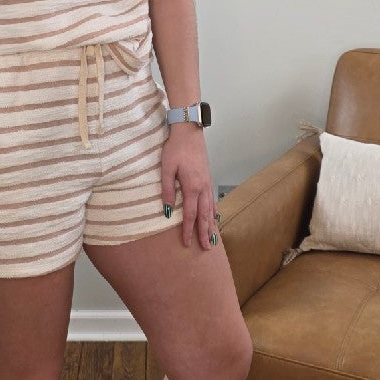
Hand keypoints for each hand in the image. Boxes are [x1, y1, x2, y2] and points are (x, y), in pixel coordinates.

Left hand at [161, 124, 217, 248]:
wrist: (188, 130)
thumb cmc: (175, 148)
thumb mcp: (166, 168)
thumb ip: (167, 189)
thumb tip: (165, 210)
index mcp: (192, 187)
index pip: (190, 214)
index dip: (188, 230)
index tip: (187, 243)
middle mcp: (202, 187)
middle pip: (204, 215)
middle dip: (204, 232)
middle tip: (206, 249)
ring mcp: (207, 182)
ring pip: (211, 208)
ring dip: (211, 224)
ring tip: (213, 238)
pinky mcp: (207, 177)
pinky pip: (212, 199)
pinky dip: (213, 210)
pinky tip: (213, 215)